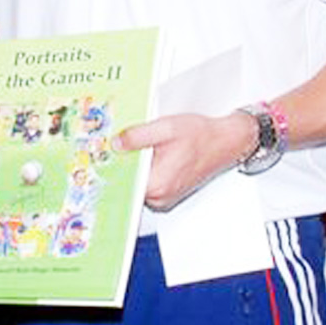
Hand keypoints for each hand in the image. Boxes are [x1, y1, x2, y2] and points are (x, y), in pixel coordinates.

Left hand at [113, 111, 254, 210]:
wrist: (227, 141)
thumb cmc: (203, 136)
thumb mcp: (166, 128)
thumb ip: (137, 136)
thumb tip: (116, 142)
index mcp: (157, 184)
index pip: (121, 182)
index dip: (109, 166)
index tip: (98, 156)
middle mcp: (160, 196)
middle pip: (128, 181)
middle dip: (121, 162)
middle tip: (114, 145)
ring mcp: (164, 196)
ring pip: (138, 180)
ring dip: (134, 164)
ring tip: (134, 146)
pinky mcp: (168, 191)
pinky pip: (148, 181)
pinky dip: (145, 168)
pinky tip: (147, 153)